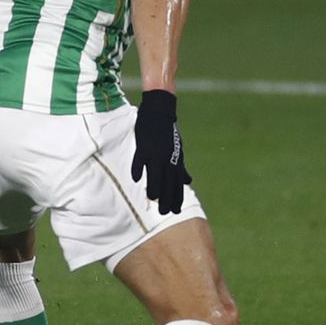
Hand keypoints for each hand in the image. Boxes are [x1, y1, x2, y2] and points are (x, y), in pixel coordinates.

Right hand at [131, 90, 191, 214]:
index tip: (175, 211)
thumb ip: (181, 168)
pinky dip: (139, 169)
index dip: (176, 198)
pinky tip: (137, 179)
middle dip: (168, 198)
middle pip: (168, 183)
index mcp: (176, 161)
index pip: (177, 184)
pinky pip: (141, 160)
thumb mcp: (178, 151)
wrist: (160, 112)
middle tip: (165, 212)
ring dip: (154, 187)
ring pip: (156, 174)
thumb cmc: (168, 133)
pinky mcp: (144, 146)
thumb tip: (188, 181)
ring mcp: (156, 153)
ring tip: (152, 199)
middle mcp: (168, 159)